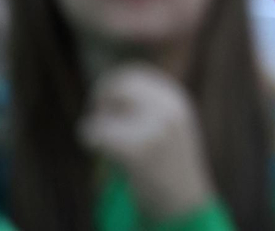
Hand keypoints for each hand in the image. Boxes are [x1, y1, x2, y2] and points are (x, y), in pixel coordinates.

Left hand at [80, 65, 215, 220]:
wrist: (183, 204)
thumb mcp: (169, 126)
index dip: (110, 85)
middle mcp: (169, 108)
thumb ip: (148, 104)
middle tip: (98, 123)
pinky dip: (91, 142)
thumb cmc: (168, 168)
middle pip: (116, 84)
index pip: (132, 71)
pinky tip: (105, 157)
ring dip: (95, 127)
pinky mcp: (138, 149)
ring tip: (107, 148)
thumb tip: (109, 85)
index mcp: (176, 99)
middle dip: (98, 100)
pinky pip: (96, 133)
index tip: (106, 107)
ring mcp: (155, 128)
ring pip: (103, 111)